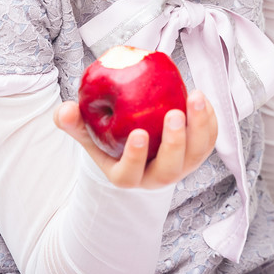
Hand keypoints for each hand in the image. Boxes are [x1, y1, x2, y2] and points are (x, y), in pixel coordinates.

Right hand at [54, 90, 217, 189]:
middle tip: (174, 113)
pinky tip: (201, 98)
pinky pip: (208, 140)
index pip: (130, 174)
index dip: (135, 157)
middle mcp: (156, 177)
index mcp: (126, 176)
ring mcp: (180, 167)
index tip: (139, 133)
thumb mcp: (87, 131)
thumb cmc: (108, 136)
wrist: (135, 140)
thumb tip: (64, 110)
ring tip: (195, 97)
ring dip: (199, 127)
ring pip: (196, 154)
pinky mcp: (197, 152)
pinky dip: (209, 121)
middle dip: (174, 143)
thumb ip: (73, 122)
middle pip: (169, 169)